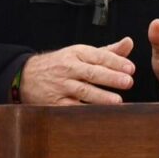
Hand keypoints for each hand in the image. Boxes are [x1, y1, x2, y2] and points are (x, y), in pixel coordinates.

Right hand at [20, 37, 134, 104]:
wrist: (27, 76)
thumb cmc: (61, 64)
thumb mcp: (81, 53)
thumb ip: (107, 51)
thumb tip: (129, 43)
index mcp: (77, 53)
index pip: (99, 56)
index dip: (115, 62)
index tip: (130, 68)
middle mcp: (69, 68)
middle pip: (91, 73)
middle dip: (110, 77)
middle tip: (128, 82)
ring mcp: (61, 86)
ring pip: (82, 91)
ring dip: (101, 96)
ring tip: (117, 101)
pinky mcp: (55, 103)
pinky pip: (71, 107)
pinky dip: (84, 111)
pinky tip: (98, 114)